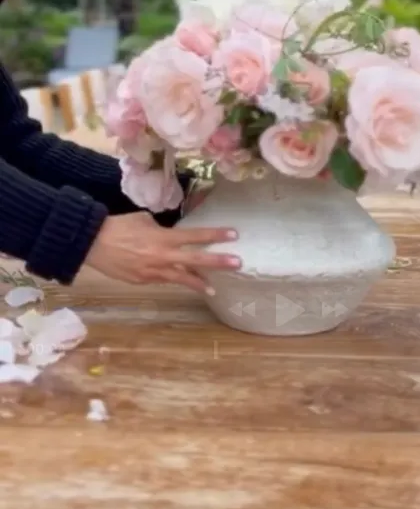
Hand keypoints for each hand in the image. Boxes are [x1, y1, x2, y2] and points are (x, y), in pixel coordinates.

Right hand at [85, 212, 239, 292]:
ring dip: (198, 282)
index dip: (214, 235)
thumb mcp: (144, 220)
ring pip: (181, 278)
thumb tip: (170, 235)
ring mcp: (153, 272)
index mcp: (163, 238)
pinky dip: (174, 279)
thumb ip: (161, 229)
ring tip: (213, 288)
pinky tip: (181, 281)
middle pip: (195, 261)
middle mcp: (162, 257)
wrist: (93, 243)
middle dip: (218, 262)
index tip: (233, 235)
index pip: (195, 236)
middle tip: (238, 263)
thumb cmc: (119, 226)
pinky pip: (163, 280)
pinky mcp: (143, 281)